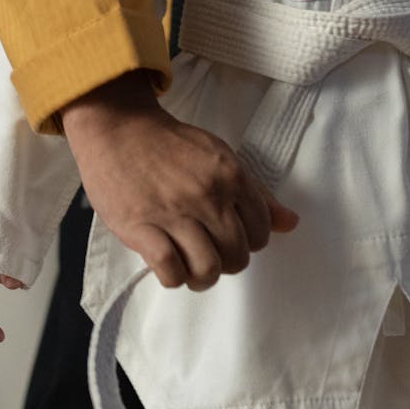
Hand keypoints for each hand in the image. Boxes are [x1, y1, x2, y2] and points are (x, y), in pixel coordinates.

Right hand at [61, 72, 298, 291]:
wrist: (119, 130)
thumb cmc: (171, 146)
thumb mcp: (221, 159)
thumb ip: (256, 194)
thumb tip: (290, 223)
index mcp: (231, 176)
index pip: (261, 231)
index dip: (249, 242)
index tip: (232, 238)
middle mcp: (207, 196)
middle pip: (236, 255)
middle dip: (227, 262)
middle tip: (212, 254)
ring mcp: (173, 213)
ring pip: (207, 268)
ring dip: (202, 276)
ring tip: (193, 268)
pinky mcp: (141, 228)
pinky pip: (170, 270)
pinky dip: (175, 277)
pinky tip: (171, 266)